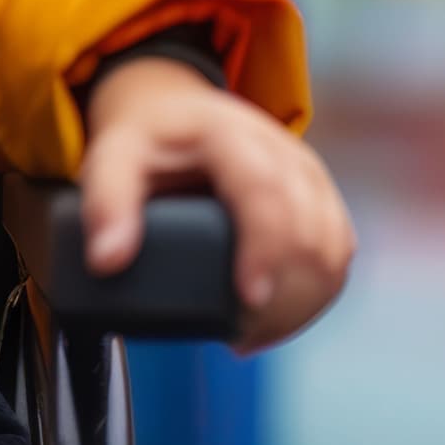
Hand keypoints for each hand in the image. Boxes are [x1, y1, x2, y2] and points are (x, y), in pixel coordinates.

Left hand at [76, 53, 352, 351]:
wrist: (176, 109)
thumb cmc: (146, 139)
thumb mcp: (110, 157)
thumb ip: (106, 204)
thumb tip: (108, 262)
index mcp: (230, 135)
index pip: (265, 193)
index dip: (266, 249)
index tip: (249, 300)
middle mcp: (283, 151)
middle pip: (309, 233)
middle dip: (282, 298)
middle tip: (236, 335)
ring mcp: (309, 175)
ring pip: (332, 250)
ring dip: (301, 304)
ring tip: (252, 333)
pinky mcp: (321, 198)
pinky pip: (338, 254)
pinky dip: (315, 295)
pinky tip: (277, 319)